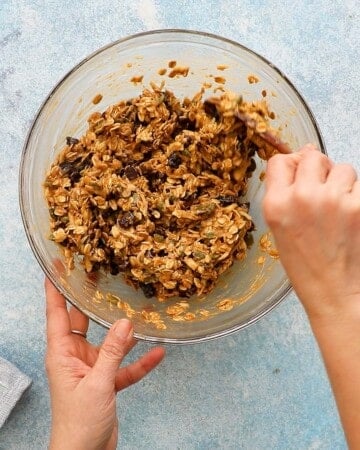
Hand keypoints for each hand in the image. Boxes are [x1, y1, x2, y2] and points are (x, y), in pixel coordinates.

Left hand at [45, 278, 164, 449]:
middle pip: (83, 322)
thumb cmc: (79, 423)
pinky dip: (139, 362)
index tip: (56, 269)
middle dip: (91, 302)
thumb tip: (126, 322)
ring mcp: (92, 369)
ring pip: (109, 344)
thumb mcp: (97, 383)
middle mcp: (76, 357)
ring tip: (138, 312)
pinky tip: (157, 353)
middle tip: (100, 278)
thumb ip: (112, 352)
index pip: (57, 314)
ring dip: (123, 333)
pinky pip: (125, 367)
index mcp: (62, 354)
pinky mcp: (107, 382)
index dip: (56, 291)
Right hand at [263, 145, 359, 321]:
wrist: (336, 293)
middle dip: (318, 170)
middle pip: (312, 157)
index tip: (298, 175)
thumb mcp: (279, 228)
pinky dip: (357, 197)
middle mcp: (302, 197)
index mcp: (276, 204)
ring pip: (342, 168)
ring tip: (338, 209)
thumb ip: (286, 191)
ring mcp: (334, 200)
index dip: (290, 166)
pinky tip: (351, 217)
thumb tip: (306, 152)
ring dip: (342, 183)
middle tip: (321, 194)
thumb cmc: (307, 265)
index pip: (279, 161)